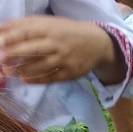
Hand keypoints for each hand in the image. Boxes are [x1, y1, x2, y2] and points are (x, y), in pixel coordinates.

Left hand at [0, 17, 120, 85]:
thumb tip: (1, 30)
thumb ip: (24, 25)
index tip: (0, 43)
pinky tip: (26, 80)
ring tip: (10, 72)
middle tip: (1, 60)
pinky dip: (38, 80)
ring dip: (24, 70)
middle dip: (15, 55)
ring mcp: (65, 59)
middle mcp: (57, 44)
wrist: (96, 43)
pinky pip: (53, 77)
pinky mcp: (71, 72)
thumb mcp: (46, 22)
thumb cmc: (65, 31)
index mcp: (49, 28)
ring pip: (41, 66)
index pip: (27, 33)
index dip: (12, 38)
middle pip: (33, 50)